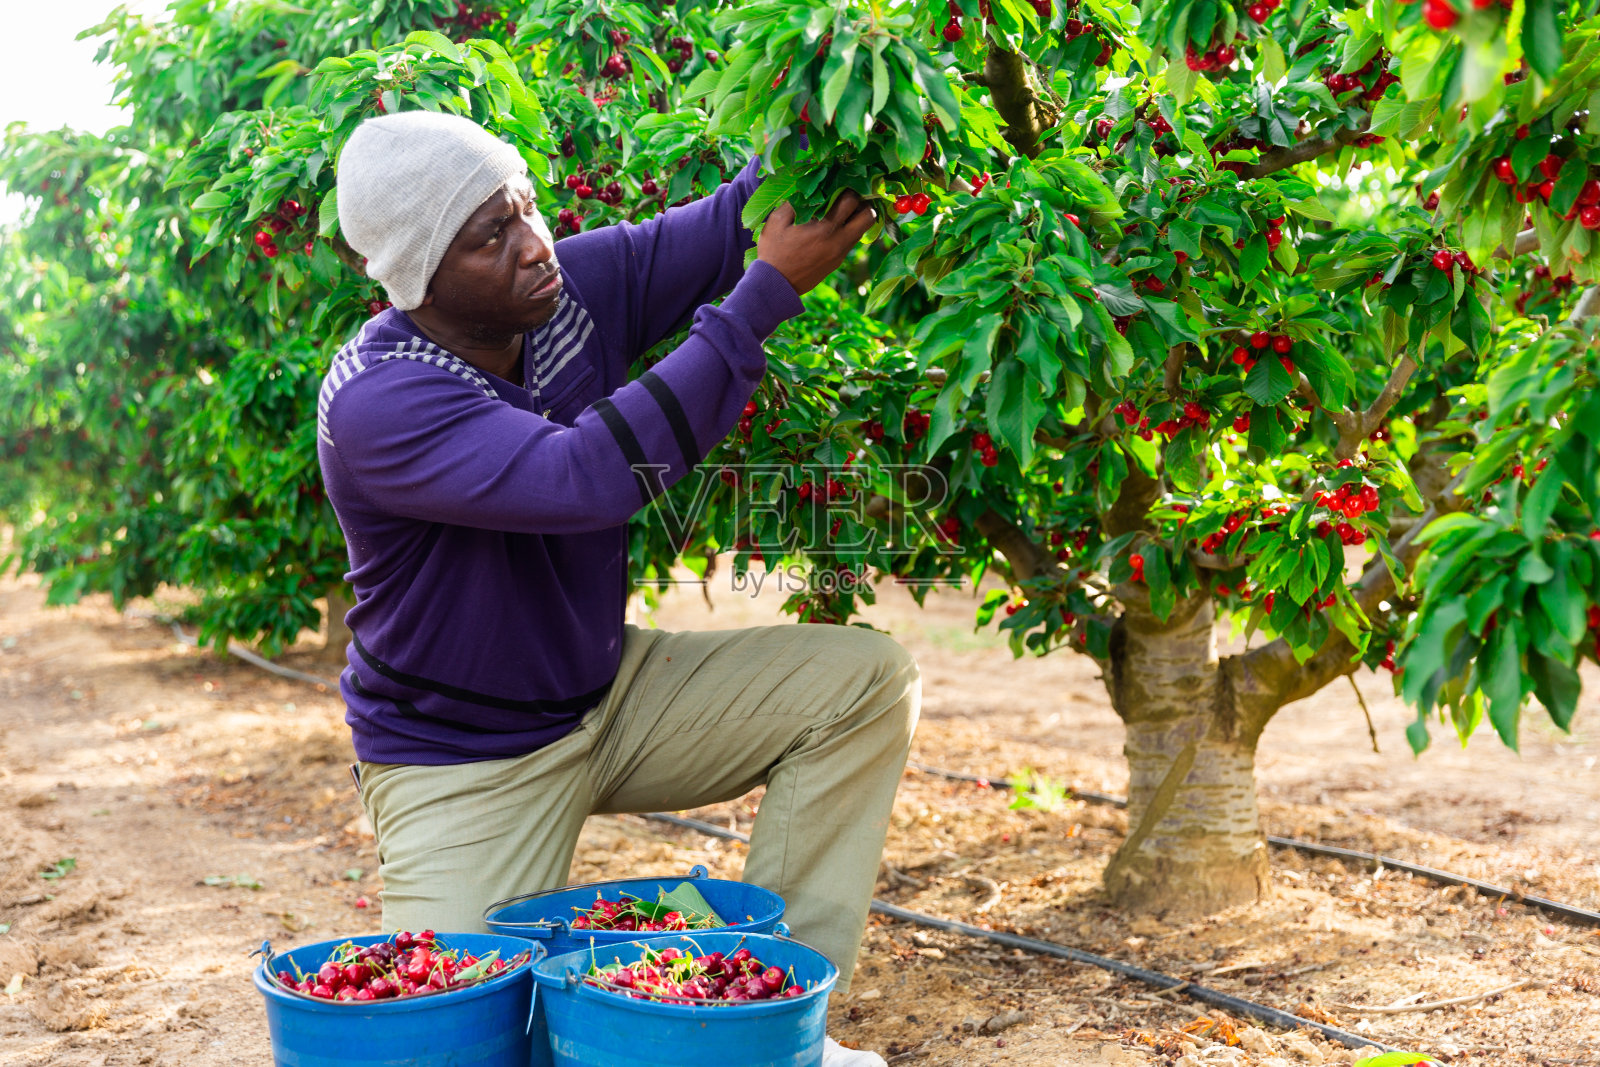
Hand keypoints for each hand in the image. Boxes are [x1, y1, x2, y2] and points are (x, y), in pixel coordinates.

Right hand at [755, 191, 876, 295]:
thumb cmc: (773, 251)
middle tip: (849, 198)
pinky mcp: (838, 262)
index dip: (849, 188)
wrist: (776, 285)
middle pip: (869, 217)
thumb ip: (794, 202)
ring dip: (857, 218)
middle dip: (863, 203)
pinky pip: (851, 241)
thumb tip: (808, 190)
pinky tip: (833, 226)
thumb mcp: (777, 221)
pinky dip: (848, 230)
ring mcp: (840, 253)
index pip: (852, 201)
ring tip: (842, 211)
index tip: (840, 184)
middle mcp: (839, 240)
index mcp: (825, 228)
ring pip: (863, 230)